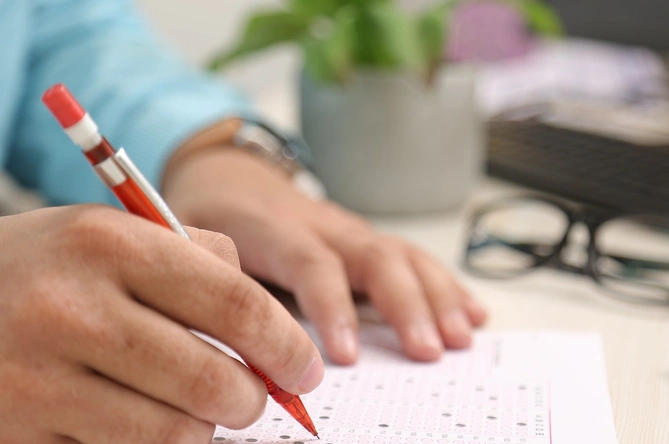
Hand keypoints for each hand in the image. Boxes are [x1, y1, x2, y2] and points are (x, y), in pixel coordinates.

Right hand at [0, 206, 322, 443]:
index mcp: (108, 245)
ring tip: (195, 406)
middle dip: (253, 399)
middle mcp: (71, 310)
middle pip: (212, 380)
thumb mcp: (114, 233)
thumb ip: (200, 258)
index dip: (287, 345)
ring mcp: (37, 380)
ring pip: (175, 434)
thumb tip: (273, 328)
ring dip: (204, 428)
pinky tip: (141, 419)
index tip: (309, 369)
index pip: (234, 303)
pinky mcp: (21, 432)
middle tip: (254, 396)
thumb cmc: (49, 267)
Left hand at [162, 148, 487, 364]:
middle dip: (406, 305)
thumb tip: (232, 347)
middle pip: (374, 257)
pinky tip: (472, 311)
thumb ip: (215, 286)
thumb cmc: (217, 221)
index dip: (333, 307)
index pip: (312, 264)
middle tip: (427, 351)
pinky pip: (414, 258)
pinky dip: (446, 286)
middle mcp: (325, 226)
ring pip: (403, 256)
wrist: (234, 179)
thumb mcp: (198, 246)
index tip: (346, 357)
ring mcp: (352, 231)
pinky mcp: (368, 240)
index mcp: (277, 229)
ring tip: (459, 338)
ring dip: (437, 298)